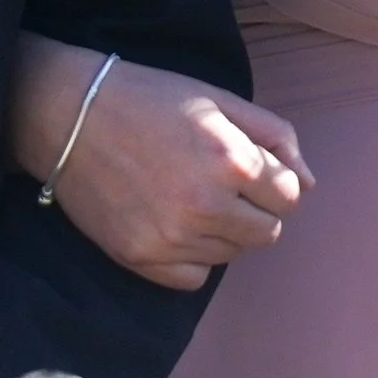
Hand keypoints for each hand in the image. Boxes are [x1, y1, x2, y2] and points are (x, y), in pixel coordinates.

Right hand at [21, 50, 310, 292]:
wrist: (67, 115)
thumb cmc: (148, 99)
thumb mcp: (219, 101)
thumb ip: (274, 137)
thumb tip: (309, 185)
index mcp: (233, 162)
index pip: (290, 196)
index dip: (273, 179)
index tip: (245, 166)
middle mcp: (207, 206)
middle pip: (268, 232)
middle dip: (254, 209)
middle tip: (218, 183)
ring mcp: (173, 238)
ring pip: (233, 254)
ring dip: (223, 230)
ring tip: (189, 196)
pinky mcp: (141, 258)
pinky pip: (195, 277)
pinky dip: (193, 255)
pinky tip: (172, 222)